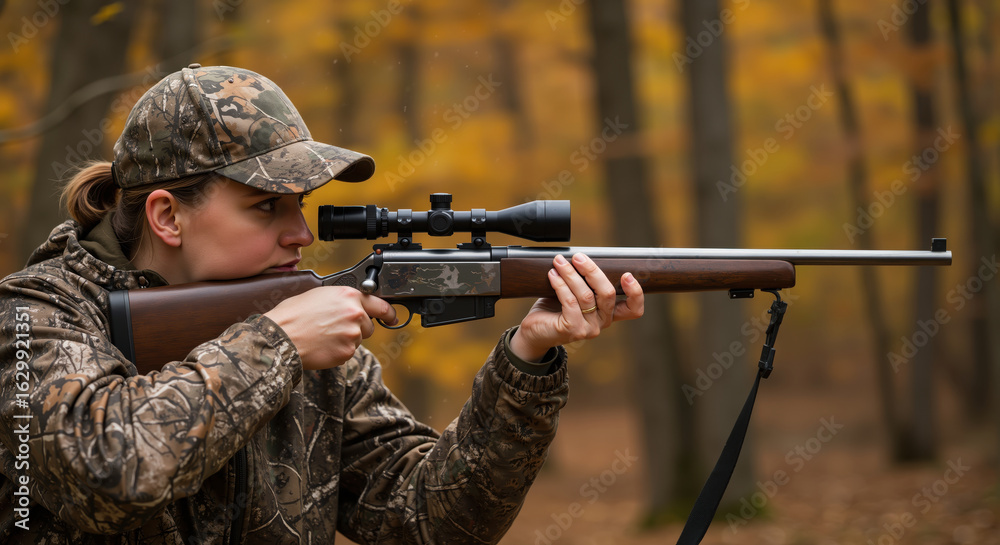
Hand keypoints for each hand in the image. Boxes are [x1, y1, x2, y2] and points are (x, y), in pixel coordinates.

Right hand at [264, 286, 396, 369]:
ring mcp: (352, 334)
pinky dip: (338, 352)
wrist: (281, 337)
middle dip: (356, 329)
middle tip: (334, 329)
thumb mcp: (319, 295)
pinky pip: (348, 353)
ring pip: (358, 340)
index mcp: (348, 296)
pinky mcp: (347, 352)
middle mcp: (355, 313)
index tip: (392, 317)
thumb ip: (342, 300)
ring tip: (323, 335)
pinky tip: (322, 345)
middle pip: (368, 326)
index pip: (380, 304)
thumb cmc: (293, 315)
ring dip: (346, 340)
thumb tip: (352, 305)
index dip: (388, 313)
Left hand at [509, 253, 643, 361]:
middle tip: (578, 257)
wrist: (535, 332)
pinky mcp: (572, 329)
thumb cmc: (555, 310)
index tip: (627, 274)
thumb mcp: (575, 294)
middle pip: (607, 293)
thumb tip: (582, 257)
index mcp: (608, 313)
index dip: (635, 293)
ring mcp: (589, 328)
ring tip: (559, 262)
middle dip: (593, 271)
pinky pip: (569, 301)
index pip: (633, 309)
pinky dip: (560, 284)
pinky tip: (552, 275)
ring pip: (586, 295)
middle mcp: (602, 322)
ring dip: (571, 274)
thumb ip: (585, 282)